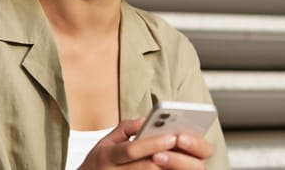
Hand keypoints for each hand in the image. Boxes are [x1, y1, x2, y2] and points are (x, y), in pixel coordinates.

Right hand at [78, 119, 211, 168]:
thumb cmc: (98, 163)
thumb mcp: (105, 142)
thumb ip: (126, 129)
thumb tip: (147, 119)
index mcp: (107, 156)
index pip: (132, 150)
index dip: (153, 144)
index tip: (172, 136)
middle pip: (146, 168)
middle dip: (169, 159)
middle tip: (185, 150)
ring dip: (169, 169)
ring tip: (186, 161)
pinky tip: (173, 169)